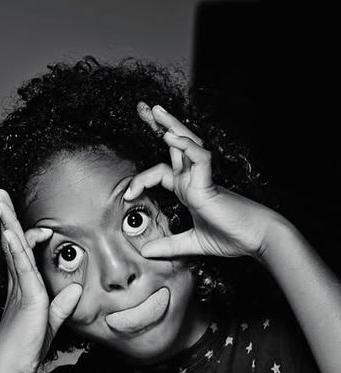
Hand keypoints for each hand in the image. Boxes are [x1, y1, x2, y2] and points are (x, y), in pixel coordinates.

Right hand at [0, 190, 81, 372]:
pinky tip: (11, 232)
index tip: (12, 212)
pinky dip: (16, 248)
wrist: (14, 368)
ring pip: (13, 248)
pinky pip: (21, 267)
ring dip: (7, 223)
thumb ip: (63, 305)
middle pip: (10, 242)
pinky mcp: (27, 297)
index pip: (18, 250)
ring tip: (0, 201)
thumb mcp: (51, 322)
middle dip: (5, 217)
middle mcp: (17, 282)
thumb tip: (76, 289)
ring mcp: (20, 288)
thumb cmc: (28, 348)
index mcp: (22, 286)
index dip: (15, 230)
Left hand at [128, 102, 278, 260]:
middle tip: (143, 109)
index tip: (127, 195)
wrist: (256, 240)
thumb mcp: (190, 243)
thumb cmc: (231, 237)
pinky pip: (198, 157)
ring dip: (171, 126)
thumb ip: (168, 246)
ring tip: (155, 110)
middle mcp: (194, 179)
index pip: (161, 171)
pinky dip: (184, 146)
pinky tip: (169, 137)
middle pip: (175, 145)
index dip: (140, 180)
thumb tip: (145, 252)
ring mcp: (202, 178)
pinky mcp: (210, 183)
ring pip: (186, 143)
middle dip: (159, 126)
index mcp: (189, 189)